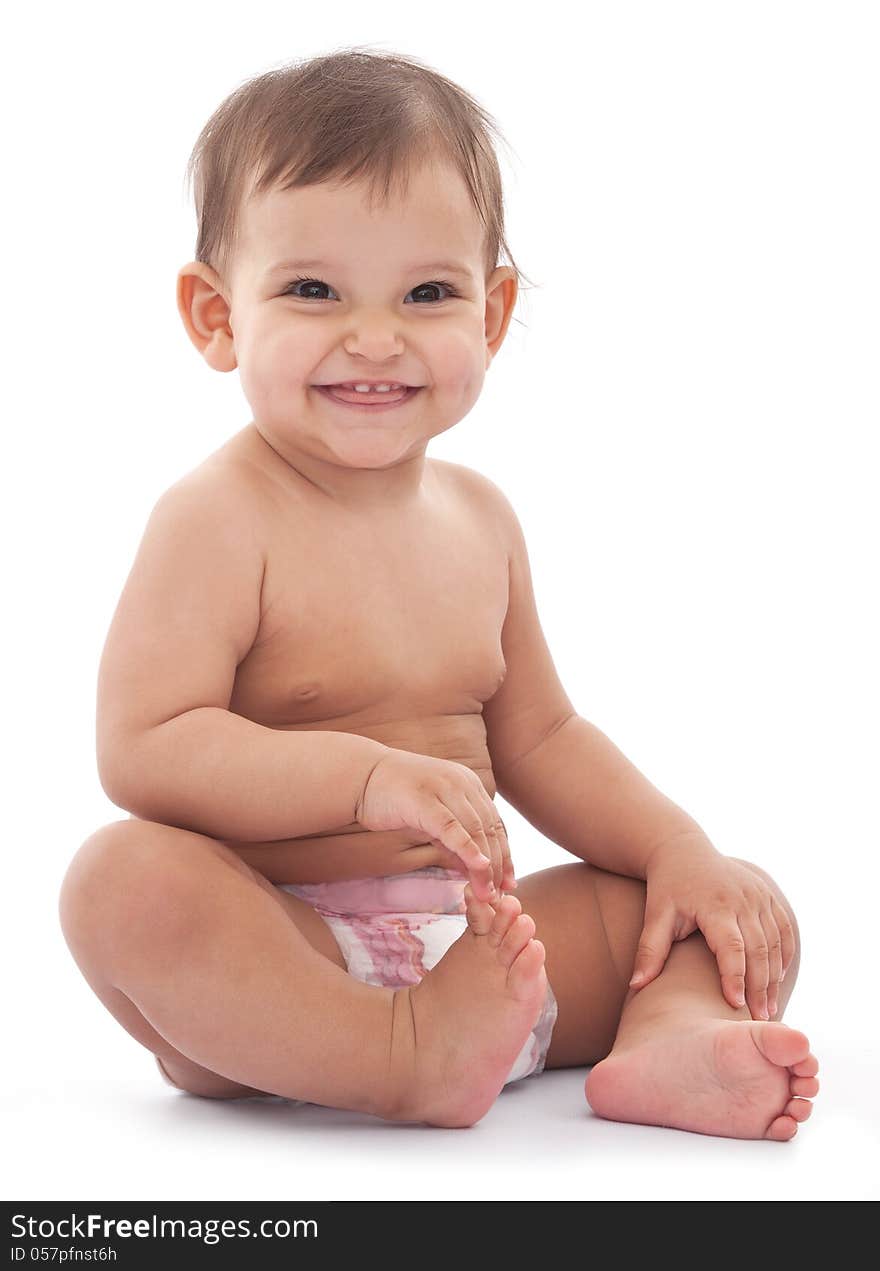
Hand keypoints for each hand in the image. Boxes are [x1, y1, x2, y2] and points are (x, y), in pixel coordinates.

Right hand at [354, 748, 515, 902]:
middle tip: (500, 895)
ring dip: (485, 866)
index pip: (495, 823)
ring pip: (475, 831)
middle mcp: (461, 782)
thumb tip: (474, 866)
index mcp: (467, 782)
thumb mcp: (432, 813)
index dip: (505, 855)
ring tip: (487, 893)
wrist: (360, 775)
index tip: (508, 882)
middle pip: (490, 829)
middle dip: (499, 865)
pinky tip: (477, 869)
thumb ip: (453, 836)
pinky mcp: (424, 800)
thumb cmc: (393, 797)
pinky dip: (468, 850)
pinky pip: (452, 829)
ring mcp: (443, 789)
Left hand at [629, 840, 797, 1018]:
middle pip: (759, 949)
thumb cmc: (667, 887)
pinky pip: (784, 930)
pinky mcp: (767, 895)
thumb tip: (635, 987)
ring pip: (776, 943)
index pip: (731, 946)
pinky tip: (778, 980)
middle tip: (760, 1021)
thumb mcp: (655, 915)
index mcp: (714, 904)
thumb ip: (648, 951)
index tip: (735, 1007)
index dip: (734, 977)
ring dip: (775, 977)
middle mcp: (742, 898)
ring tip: (769, 1010)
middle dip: (761, 987)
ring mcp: (759, 895)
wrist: (683, 850)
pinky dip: (785, 956)